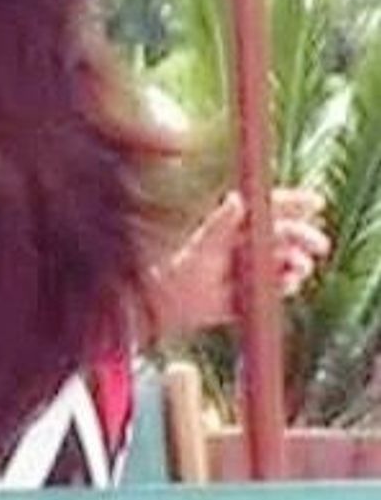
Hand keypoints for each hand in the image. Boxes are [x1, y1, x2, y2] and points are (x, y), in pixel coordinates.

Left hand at [149, 186, 328, 338]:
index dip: (297, 203)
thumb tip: (237, 198)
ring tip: (300, 268)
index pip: (274, 208)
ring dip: (301, 262)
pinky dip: (290, 284)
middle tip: (320, 245)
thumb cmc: (187, 266)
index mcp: (244, 225)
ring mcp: (261, 265)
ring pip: (291, 259)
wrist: (179, 300)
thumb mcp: (205, 242)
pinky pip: (284, 285)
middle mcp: (256, 242)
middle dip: (306, 237)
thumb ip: (220, 222)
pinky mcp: (262, 287)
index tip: (316, 202)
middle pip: (289, 234)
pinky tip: (289, 284)